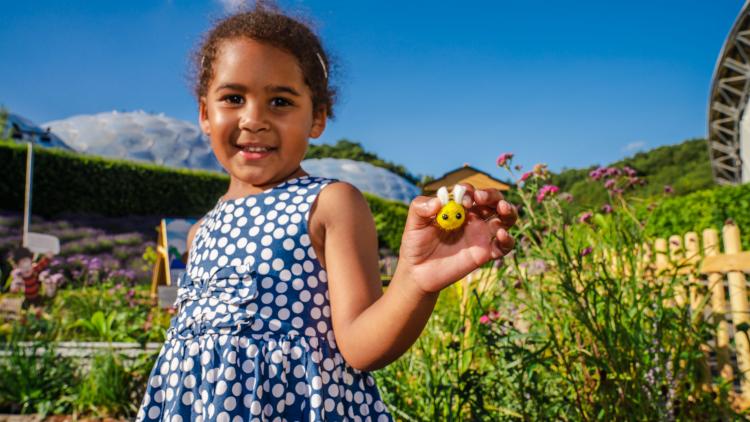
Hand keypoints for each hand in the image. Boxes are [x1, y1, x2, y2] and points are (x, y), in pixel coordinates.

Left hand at [397, 184, 516, 294]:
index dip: (470, 192)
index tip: (463, 201)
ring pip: (505, 218)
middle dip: (493, 196)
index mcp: (458, 207)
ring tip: (503, 210)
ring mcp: (481, 235)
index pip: (471, 192)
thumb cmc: (415, 244)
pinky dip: (508, 239)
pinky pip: (504, 246)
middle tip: (482, 199)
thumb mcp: (413, 223)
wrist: (418, 272)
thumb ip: (420, 208)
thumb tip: (437, 202)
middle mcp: (473, 218)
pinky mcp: (485, 253)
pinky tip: (502, 235)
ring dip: (509, 211)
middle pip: (493, 200)